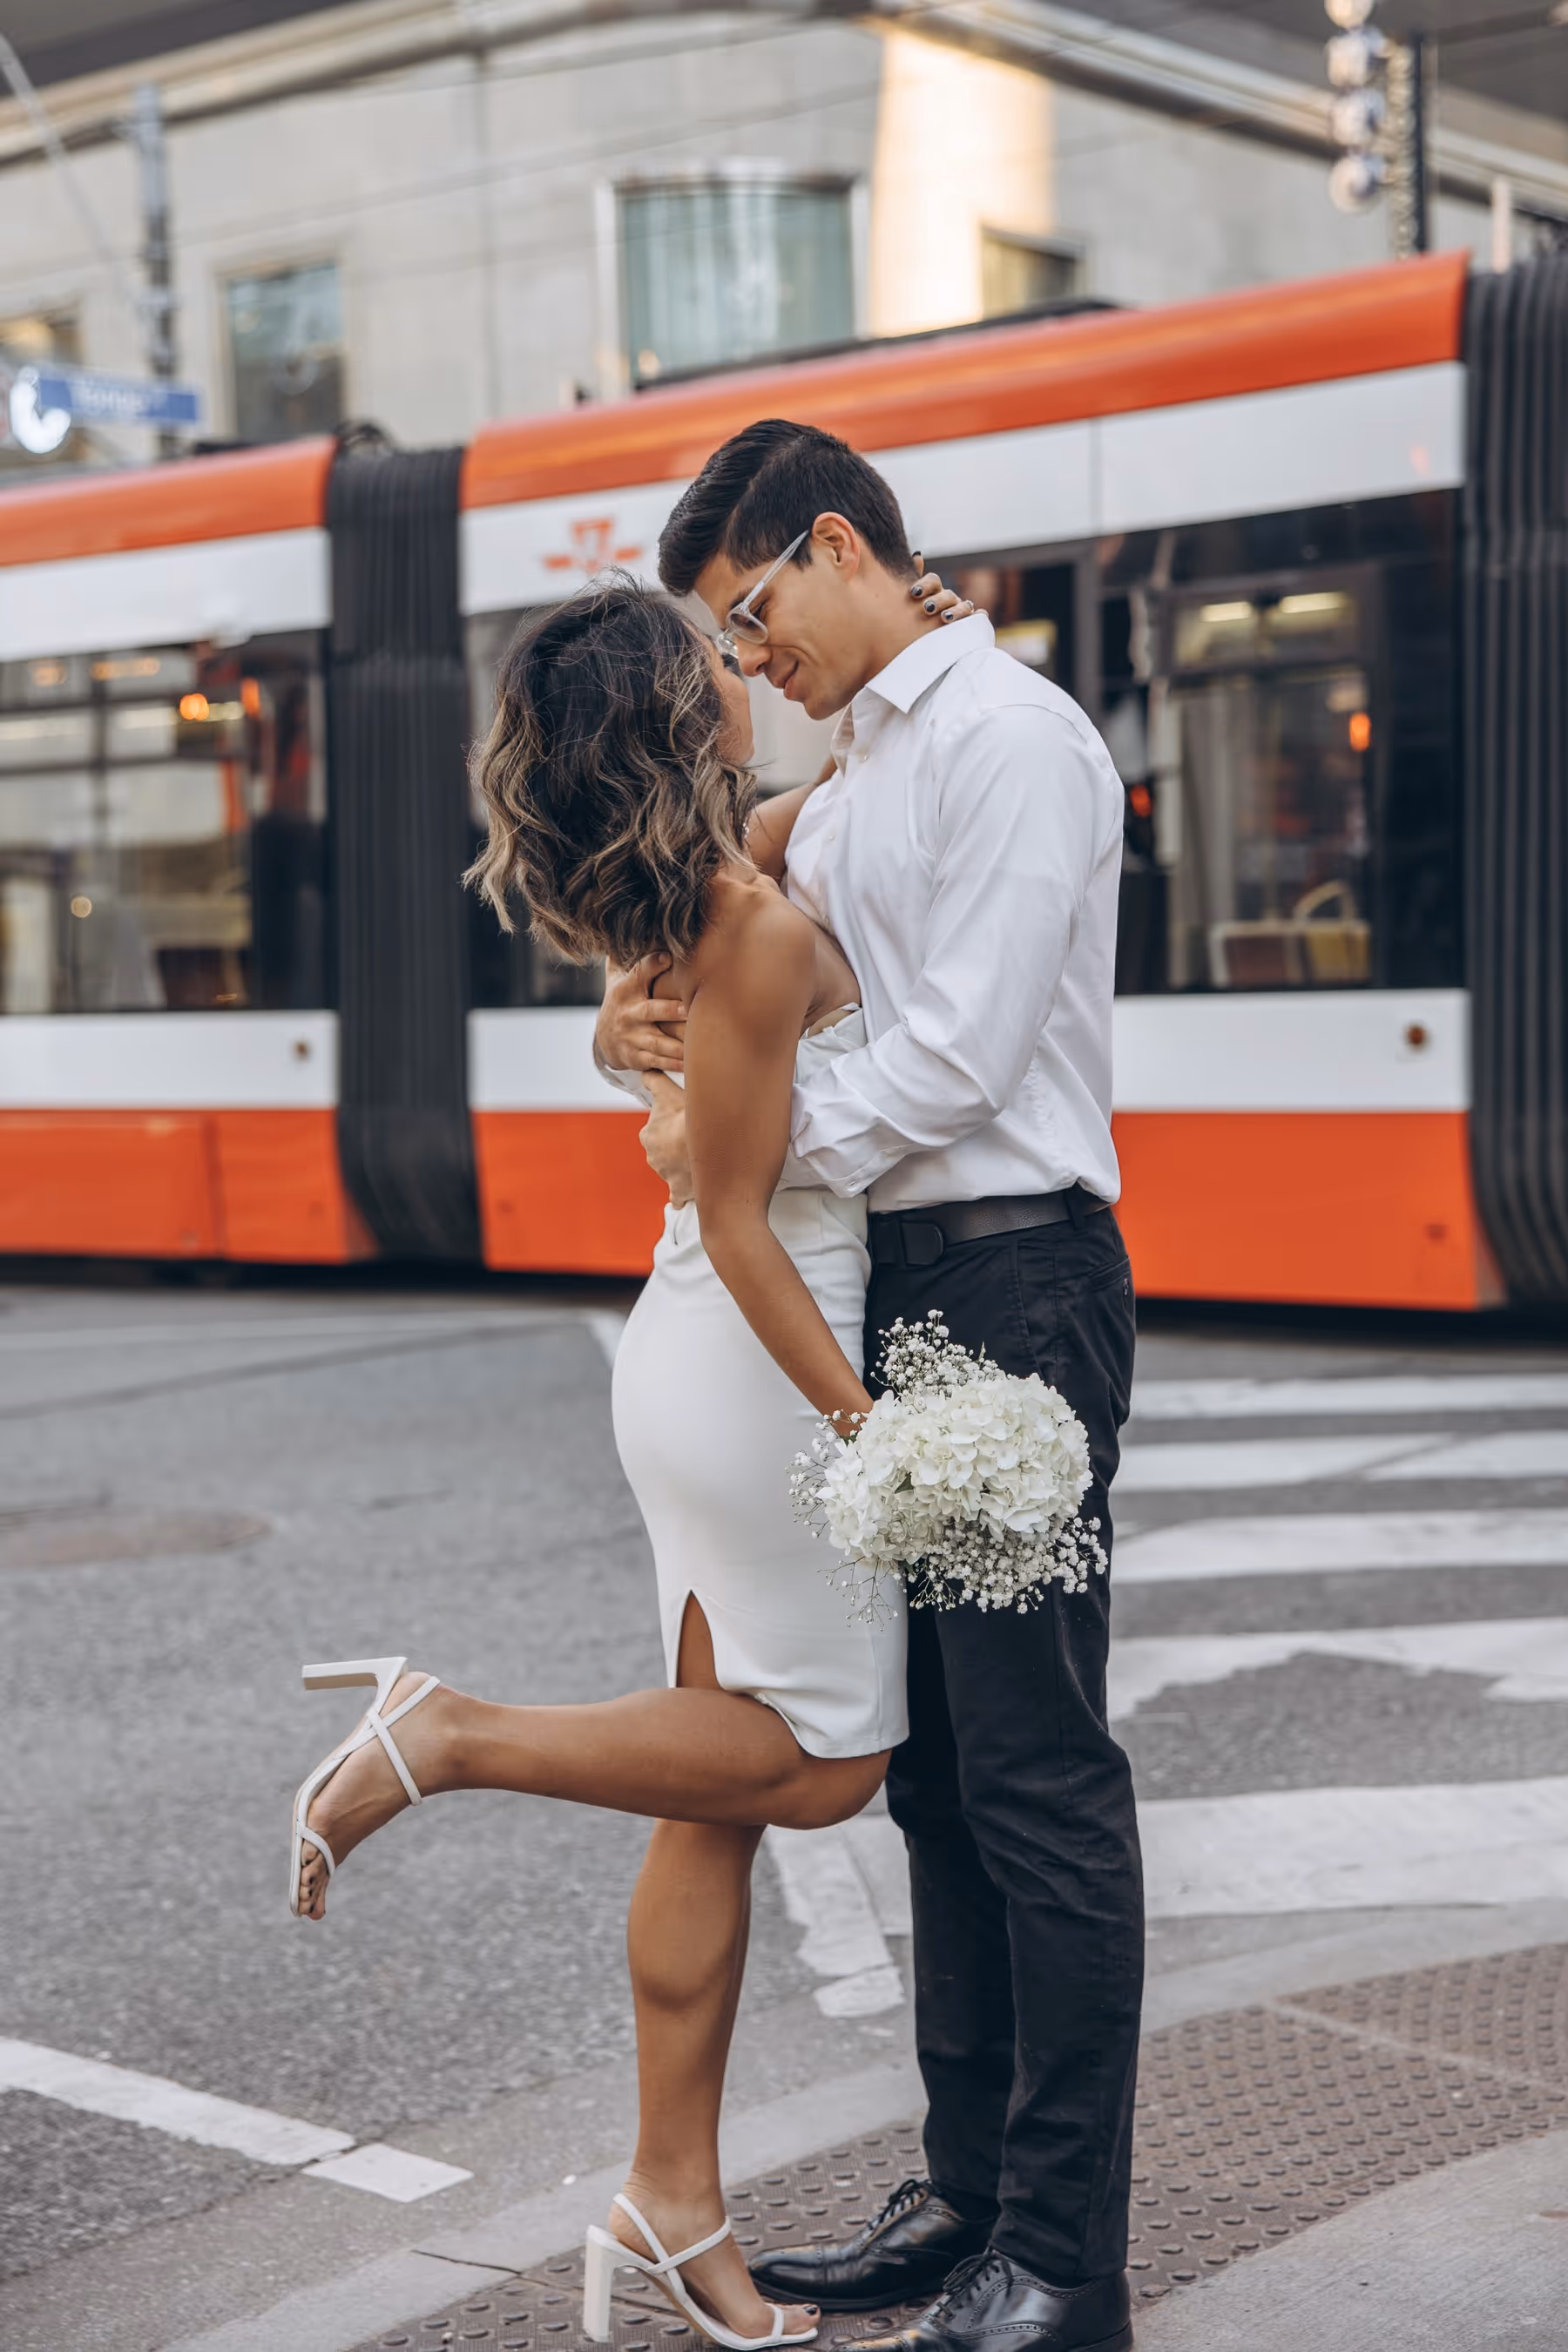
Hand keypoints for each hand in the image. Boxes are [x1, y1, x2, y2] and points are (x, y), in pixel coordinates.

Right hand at [597, 954, 687, 1073]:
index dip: (653, 963)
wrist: (605, 1041)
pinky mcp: (636, 1057)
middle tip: (692, 1008)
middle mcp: (628, 1012)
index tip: (668, 955)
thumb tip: (631, 921)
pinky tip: (692, 1066)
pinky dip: (674, 1064)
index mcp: (626, 989)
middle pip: (652, 1010)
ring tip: (698, 1045)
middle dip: (671, 1010)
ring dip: (679, 1044)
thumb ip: (629, 956)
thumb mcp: (619, 978)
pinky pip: (658, 1061)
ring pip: (658, 1041)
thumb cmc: (624, 1001)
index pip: (639, 972)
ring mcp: (632, 1036)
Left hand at [640, 1072, 693, 1206]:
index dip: (667, 1124)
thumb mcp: (668, 1091)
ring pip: (671, 1170)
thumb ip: (654, 1080)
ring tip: (699, 1158)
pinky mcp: (679, 1189)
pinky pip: (678, 1195)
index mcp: (649, 1134)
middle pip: (662, 1150)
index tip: (679, 1122)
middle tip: (691, 1138)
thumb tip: (646, 1072)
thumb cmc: (687, 1119)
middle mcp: (653, 1156)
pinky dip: (682, 1194)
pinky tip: (688, 1192)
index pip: (653, 1129)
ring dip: (682, 1165)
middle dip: (673, 1146)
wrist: (707, 1144)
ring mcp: (665, 1174)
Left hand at [909, 553, 978, 625]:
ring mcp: (961, 612)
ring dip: (956, 611)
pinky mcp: (970, 625)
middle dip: (938, 601)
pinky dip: (980, 616)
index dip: (925, 585)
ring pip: (965, 606)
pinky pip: (978, 619)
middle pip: (948, 595)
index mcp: (934, 591)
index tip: (913, 593)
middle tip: (927, 608)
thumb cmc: (915, 620)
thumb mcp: (912, 602)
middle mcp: (949, 600)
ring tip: (944, 618)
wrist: (919, 643)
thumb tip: (917, 556)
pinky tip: (979, 615)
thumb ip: (911, 582)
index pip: (933, 581)